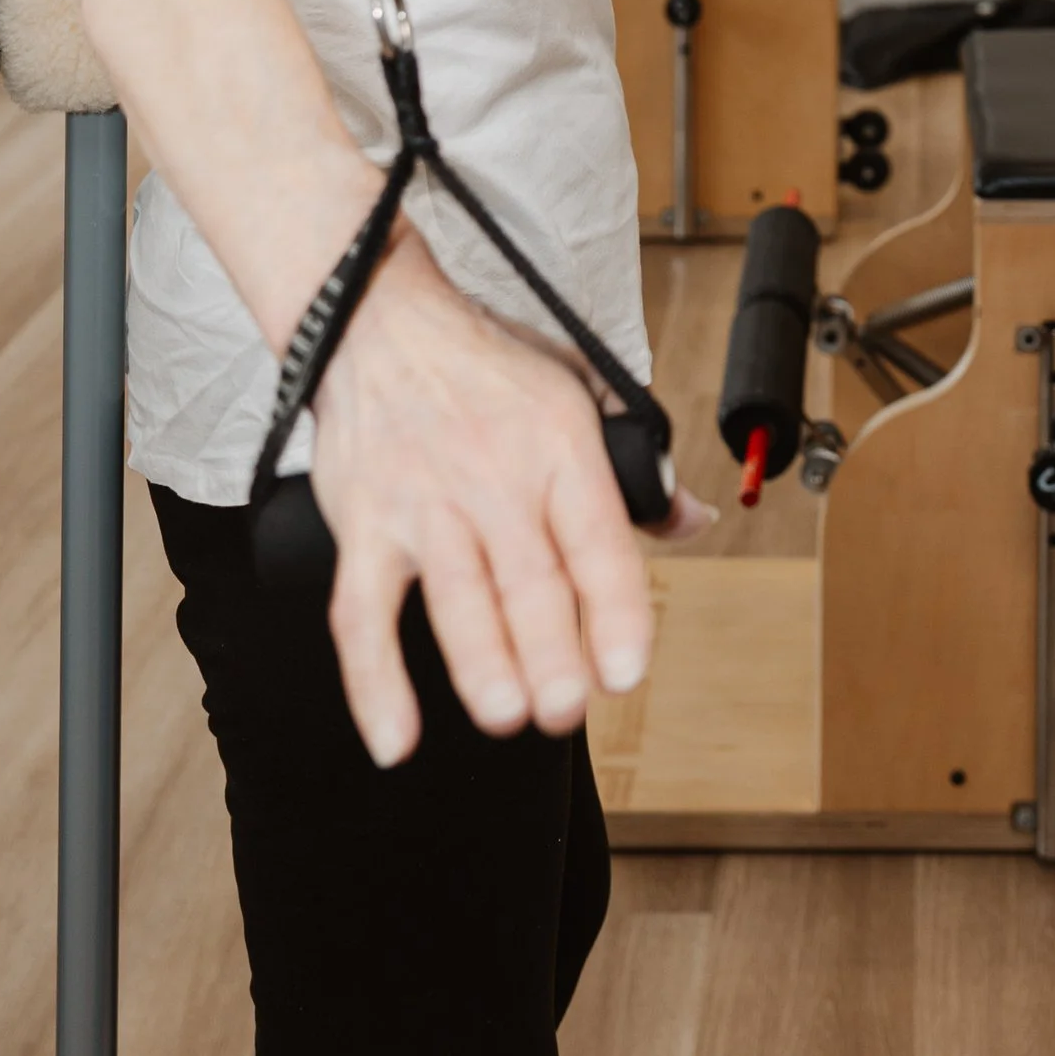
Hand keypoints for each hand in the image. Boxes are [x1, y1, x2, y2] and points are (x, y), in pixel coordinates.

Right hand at [312, 247, 656, 764]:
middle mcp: (490, 478)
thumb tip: (693, 521)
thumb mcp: (578, 387)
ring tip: (506, 714)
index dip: (616, 608)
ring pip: (454, 596)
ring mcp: (422, 505)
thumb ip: (636, 463)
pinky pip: (362, 613)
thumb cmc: (482, 362)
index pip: (596, 538)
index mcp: (556, 446)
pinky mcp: (362, 525)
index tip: (628, 668)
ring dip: (480, 662)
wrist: (374, 318)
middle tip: (566, 709)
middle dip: (550, 652)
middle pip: (527, 579)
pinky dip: (373, 681)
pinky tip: (394, 737)